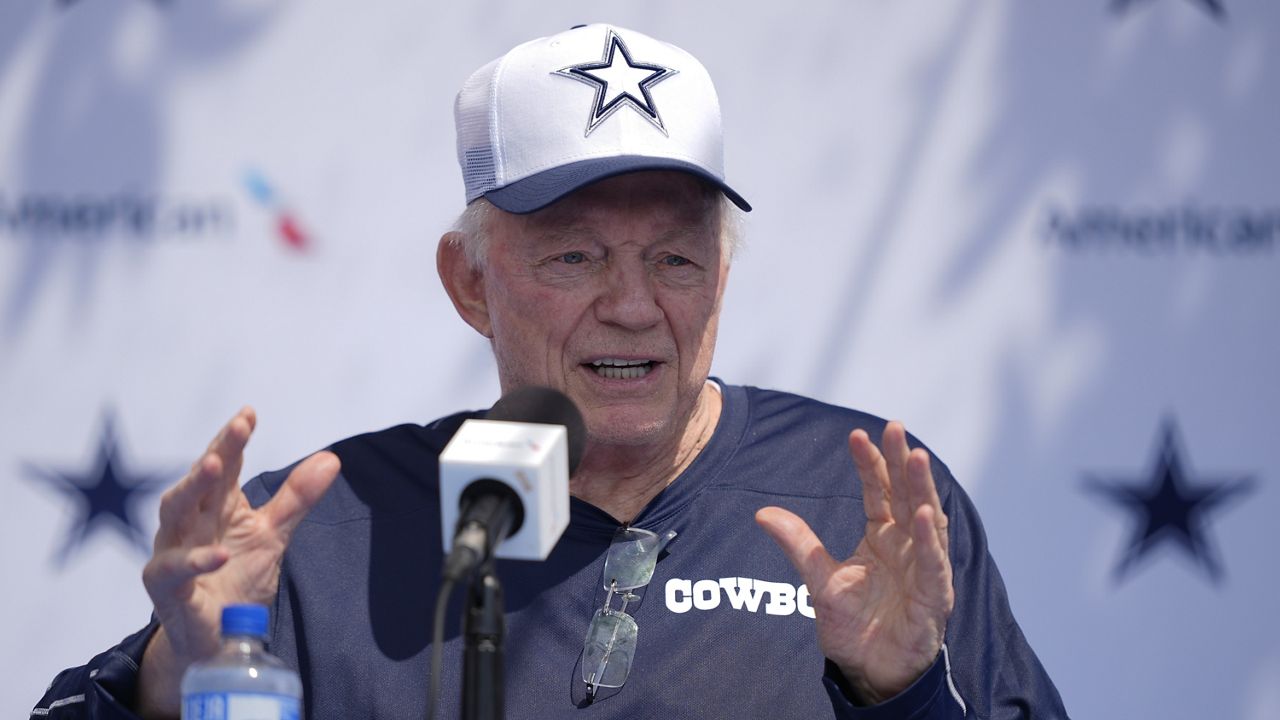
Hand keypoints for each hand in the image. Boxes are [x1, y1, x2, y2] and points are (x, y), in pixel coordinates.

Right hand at [135, 408, 339, 718]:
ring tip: (216, 466)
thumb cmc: (237, 575)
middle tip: (236, 430)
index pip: (224, 467)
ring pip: (173, 513)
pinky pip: (173, 569)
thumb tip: (331, 457)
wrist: (216, 635)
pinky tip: (219, 553)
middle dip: (216, 453)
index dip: (233, 440)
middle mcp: (188, 522)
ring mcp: (172, 551)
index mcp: (215, 506)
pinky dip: (195, 560)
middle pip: (197, 482)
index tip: (249, 413)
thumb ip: (296, 498)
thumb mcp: (273, 534)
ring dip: (193, 488)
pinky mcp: (165, 588)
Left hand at [755, 421, 952, 703]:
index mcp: (881, 537)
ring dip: (921, 488)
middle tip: (895, 428)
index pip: (877, 492)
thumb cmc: (853, 625)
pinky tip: (926, 513)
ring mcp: (923, 567)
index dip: (869, 464)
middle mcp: (906, 545)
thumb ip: (799, 545)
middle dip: (900, 461)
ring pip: (926, 519)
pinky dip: (931, 538)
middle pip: (905, 495)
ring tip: (916, 457)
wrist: (869, 670)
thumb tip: (762, 513)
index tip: (856, 435)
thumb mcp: (819, 580)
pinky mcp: (934, 595)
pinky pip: (934, 562)